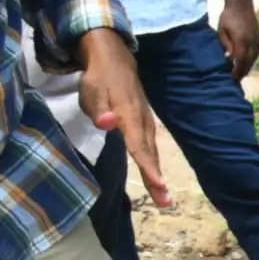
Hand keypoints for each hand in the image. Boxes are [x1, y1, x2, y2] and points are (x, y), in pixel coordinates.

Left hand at [78, 27, 170, 207]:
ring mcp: (145, 121)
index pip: (138, 146)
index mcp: (128, 116)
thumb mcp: (92, 89)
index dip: (148, 167)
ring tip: (163, 196)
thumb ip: (98, 108)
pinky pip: (150, 146)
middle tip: (166, 202)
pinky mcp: (144, 122)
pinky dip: (153, 161)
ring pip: (152, 151)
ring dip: (157, 174)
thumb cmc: (99, 77)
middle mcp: (141, 121)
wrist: (114, 57)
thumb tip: (107, 123)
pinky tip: (154, 174)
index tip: (158, 185)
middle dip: (157, 179)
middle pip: (150, 153)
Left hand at [213, 0, 258, 76]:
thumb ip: (226, 44)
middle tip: (235, 81)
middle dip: (242, 72)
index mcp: (242, 42)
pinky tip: (247, 63)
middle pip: (248, 63)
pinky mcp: (258, 39)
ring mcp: (257, 41)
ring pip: (254, 59)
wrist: (241, 4)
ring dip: (247, 67)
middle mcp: (251, 44)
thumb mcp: (222, 31)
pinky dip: (252, 61)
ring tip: (241, 74)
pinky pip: (256, 54)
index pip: (239, 61)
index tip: (231, 79)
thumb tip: (228, 57)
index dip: (236, 71)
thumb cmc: (228, 16)